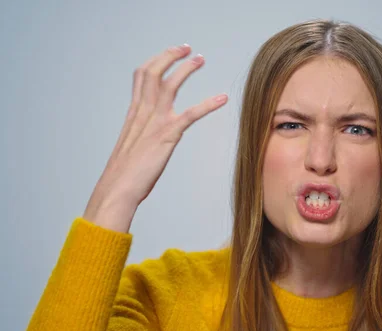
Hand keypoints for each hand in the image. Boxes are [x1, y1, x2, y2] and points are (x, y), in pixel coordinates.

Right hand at [83, 44, 227, 232]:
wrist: (118, 189)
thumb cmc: (125, 173)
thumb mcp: (132, 146)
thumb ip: (142, 133)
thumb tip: (149, 134)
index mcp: (134, 113)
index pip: (142, 76)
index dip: (158, 60)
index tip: (172, 52)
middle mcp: (142, 113)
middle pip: (154, 72)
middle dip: (171, 56)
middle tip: (189, 48)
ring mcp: (154, 122)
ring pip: (169, 85)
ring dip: (187, 69)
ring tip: (200, 60)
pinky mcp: (167, 135)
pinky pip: (190, 114)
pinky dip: (208, 104)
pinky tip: (222, 99)